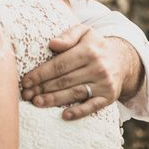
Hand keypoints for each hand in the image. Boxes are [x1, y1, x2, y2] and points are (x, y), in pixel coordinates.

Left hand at [20, 25, 143, 119]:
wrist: (122, 60)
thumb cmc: (94, 45)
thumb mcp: (83, 32)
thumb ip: (67, 35)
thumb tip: (52, 44)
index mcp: (88, 51)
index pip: (59, 65)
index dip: (41, 74)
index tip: (25, 80)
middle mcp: (97, 68)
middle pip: (64, 80)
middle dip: (42, 88)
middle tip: (26, 94)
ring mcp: (104, 84)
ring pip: (75, 93)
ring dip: (54, 100)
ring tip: (36, 102)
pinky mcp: (109, 97)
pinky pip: (93, 106)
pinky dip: (79, 112)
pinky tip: (64, 115)